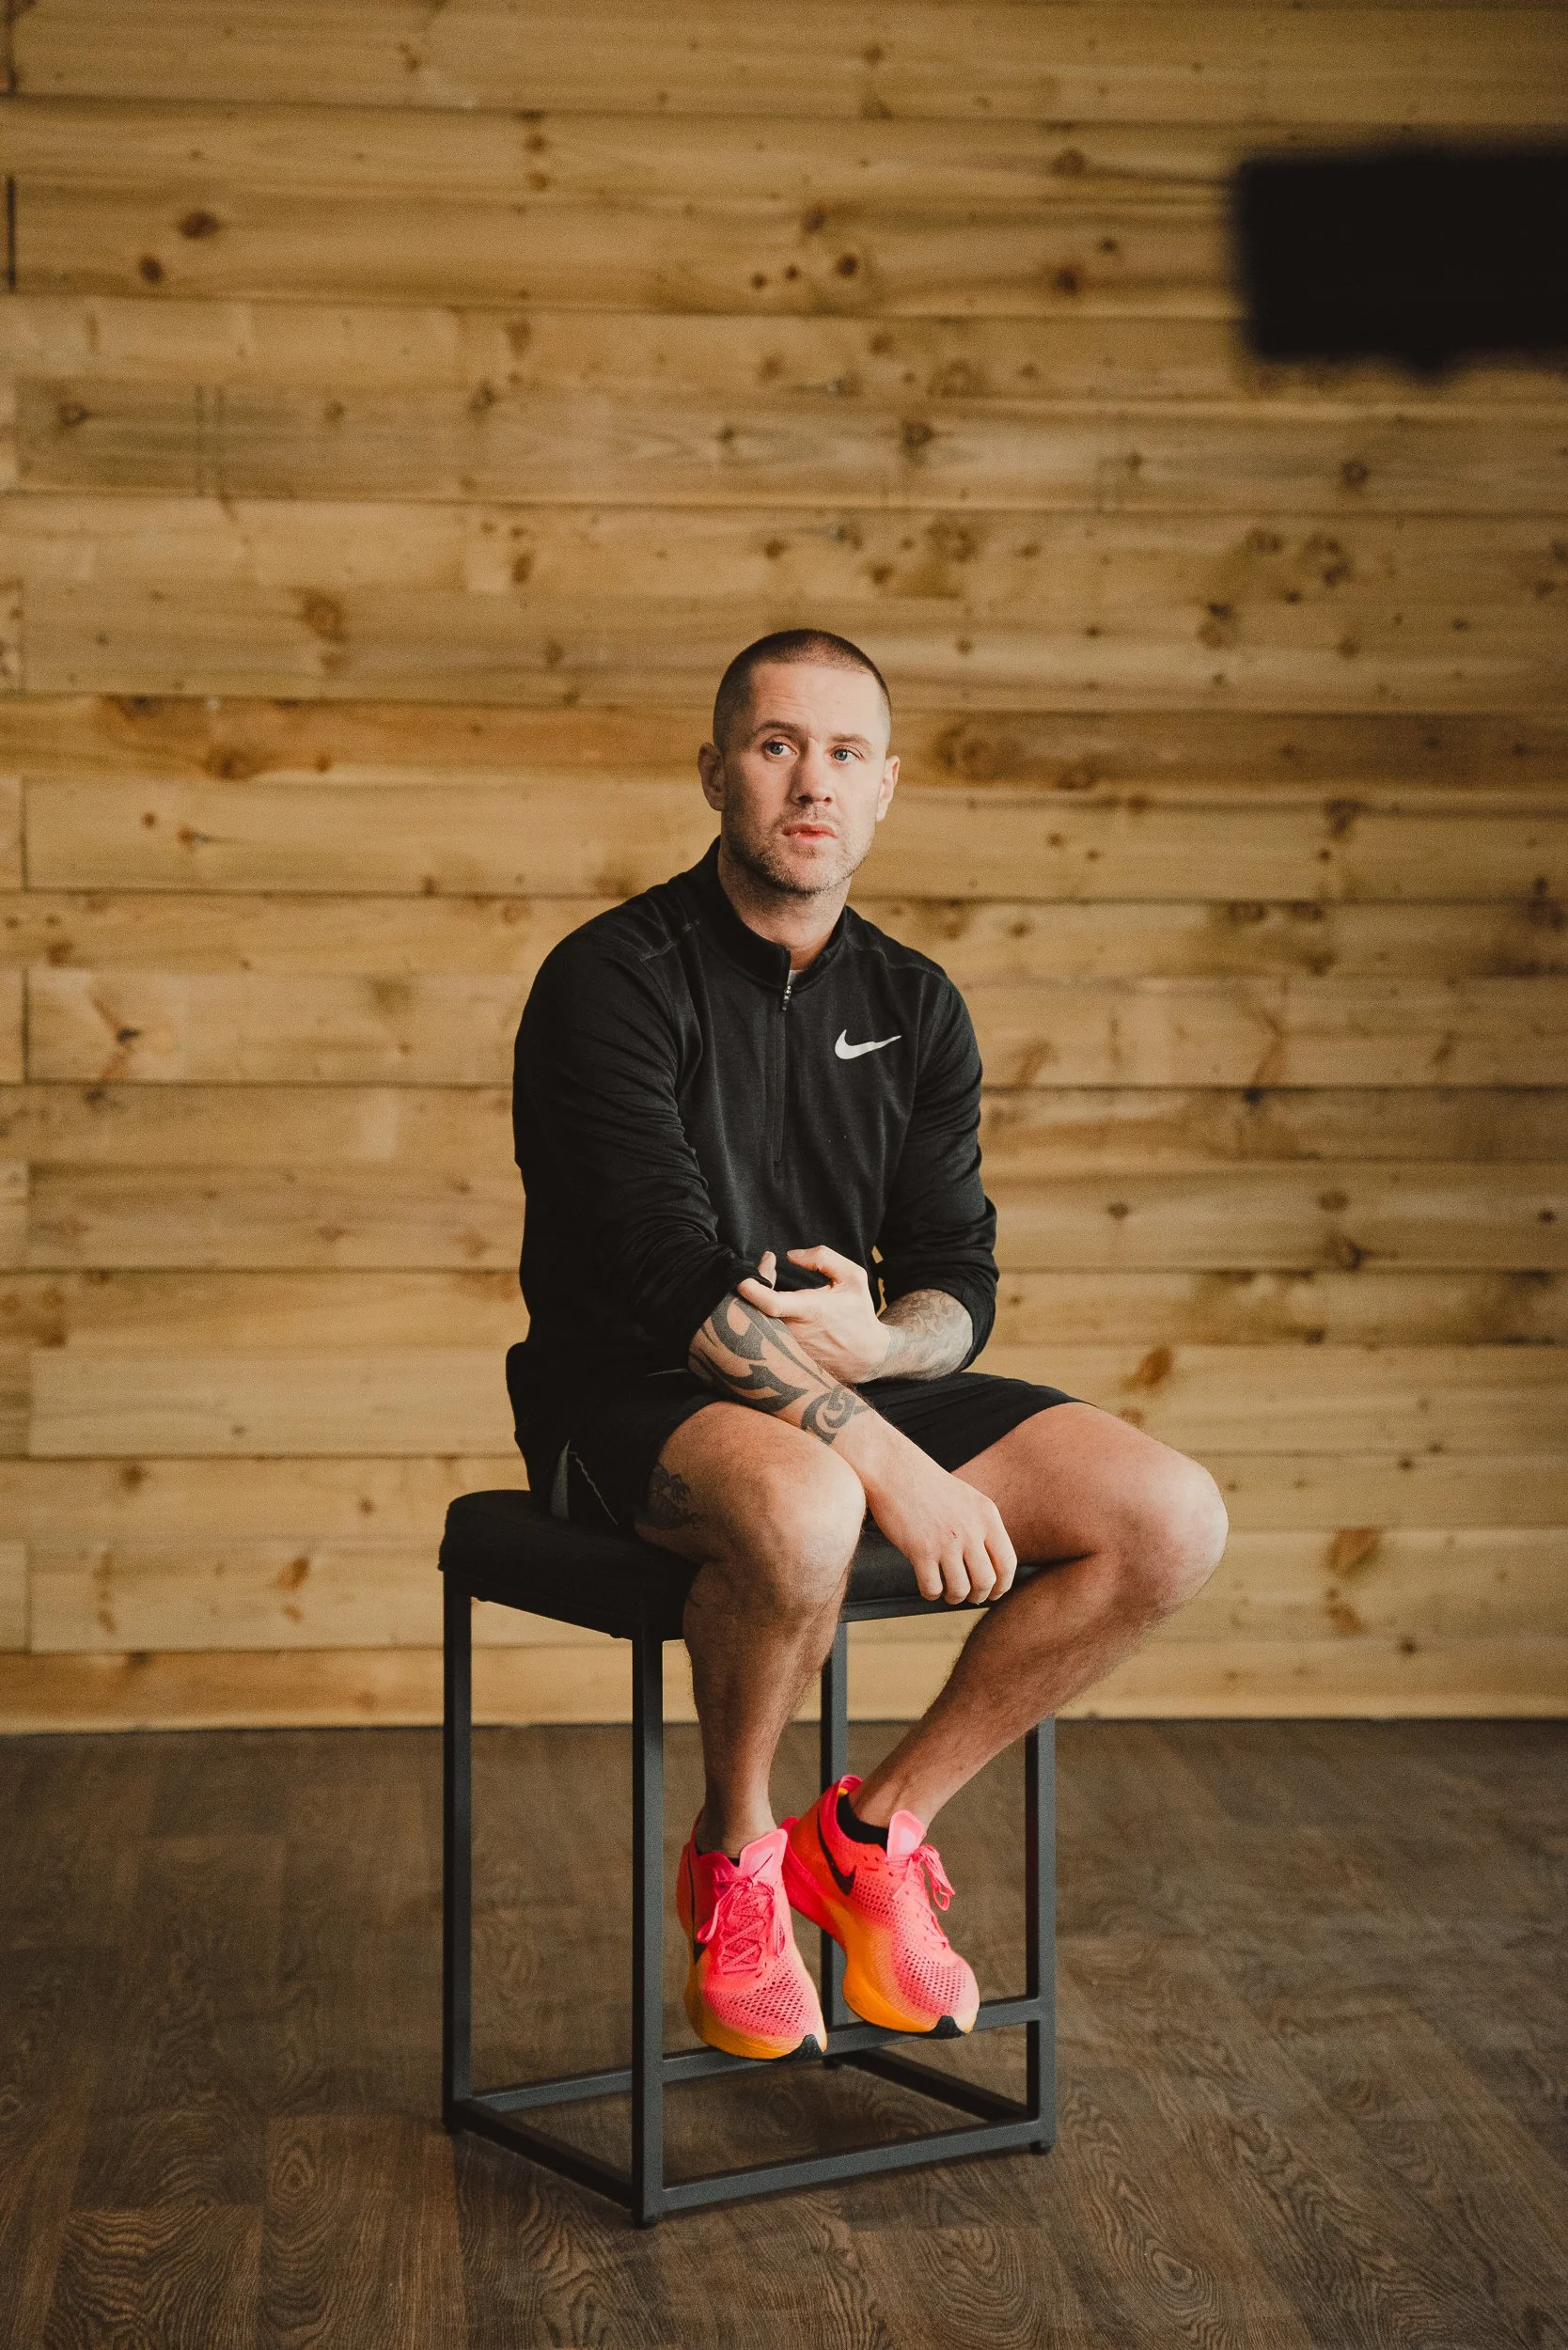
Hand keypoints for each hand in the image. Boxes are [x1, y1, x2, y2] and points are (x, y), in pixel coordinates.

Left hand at [736, 1245, 891, 1385]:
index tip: (742, 1277)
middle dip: (749, 1291)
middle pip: (753, 1313)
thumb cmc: (858, 1312)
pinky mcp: (783, 1359)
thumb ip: (822, 1258)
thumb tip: (789, 1256)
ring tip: (765, 1287)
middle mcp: (794, 1332)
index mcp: (810, 1310)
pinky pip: (760, 1338)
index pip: (771, 1303)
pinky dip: (757, 1322)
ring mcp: (786, 1349)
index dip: (752, 1288)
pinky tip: (766, 1309)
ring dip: (751, 1305)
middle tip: (763, 1272)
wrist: (867, 1355)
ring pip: (755, 1326)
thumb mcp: (853, 1277)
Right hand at [838, 1417, 1017, 1605]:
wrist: (895, 1470)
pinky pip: (932, 1588)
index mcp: (986, 1515)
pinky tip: (928, 1587)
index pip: (1007, 1562)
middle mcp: (970, 1529)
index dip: (1003, 1585)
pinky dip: (931, 1594)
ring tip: (947, 1592)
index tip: (994, 1593)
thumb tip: (992, 1564)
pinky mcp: (920, 1550)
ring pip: (960, 1589)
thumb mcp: (968, 1499)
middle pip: (986, 1581)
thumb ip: (982, 1526)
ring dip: (954, 1597)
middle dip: (978, 1595)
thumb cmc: (928, 1486)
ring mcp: (946, 1540)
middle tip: (969, 1596)